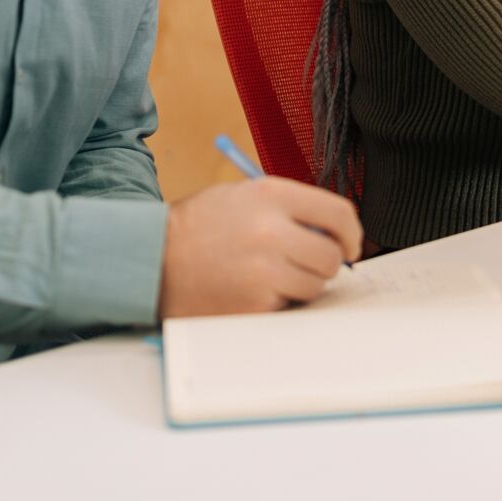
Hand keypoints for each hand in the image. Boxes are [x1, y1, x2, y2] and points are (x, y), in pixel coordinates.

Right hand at [156, 176, 363, 318]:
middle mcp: (272, 231)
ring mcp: (264, 271)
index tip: (350, 245)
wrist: (150, 260)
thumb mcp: (243, 195)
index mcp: (272, 195)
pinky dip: (278, 301)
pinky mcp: (255, 304)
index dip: (352, 233)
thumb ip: (289, 207)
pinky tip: (251, 289)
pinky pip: (289, 305)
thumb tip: (334, 231)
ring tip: (271, 274)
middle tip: (309, 264)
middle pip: (332, 256)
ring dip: (303, 284)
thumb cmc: (198, 228)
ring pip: (316, 285)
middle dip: (328, 263)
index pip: (339, 213)